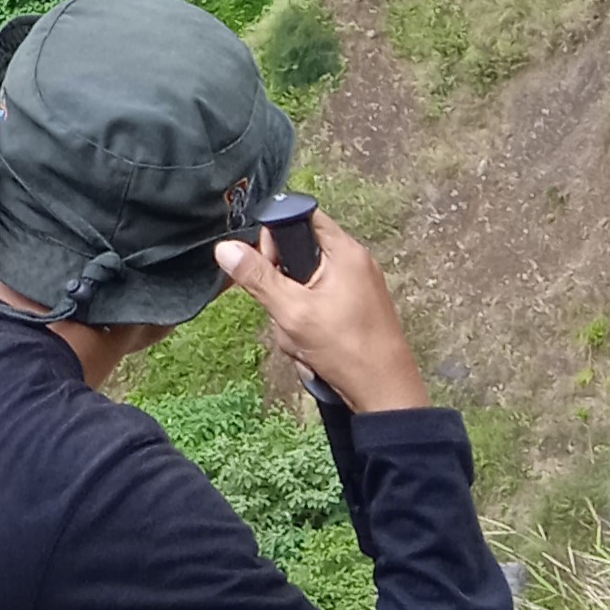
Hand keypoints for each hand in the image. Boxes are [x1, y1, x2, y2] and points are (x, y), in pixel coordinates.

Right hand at [213, 210, 427, 412]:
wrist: (384, 392)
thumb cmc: (346, 349)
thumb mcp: (292, 311)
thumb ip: (257, 277)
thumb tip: (225, 248)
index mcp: (345, 252)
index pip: (300, 216)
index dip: (275, 237)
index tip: (266, 267)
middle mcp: (354, 262)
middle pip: (298, 253)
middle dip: (280, 283)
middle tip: (283, 309)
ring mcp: (356, 286)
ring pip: (304, 283)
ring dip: (291, 310)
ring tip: (300, 335)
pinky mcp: (355, 308)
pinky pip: (316, 303)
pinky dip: (305, 322)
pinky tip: (310, 345)